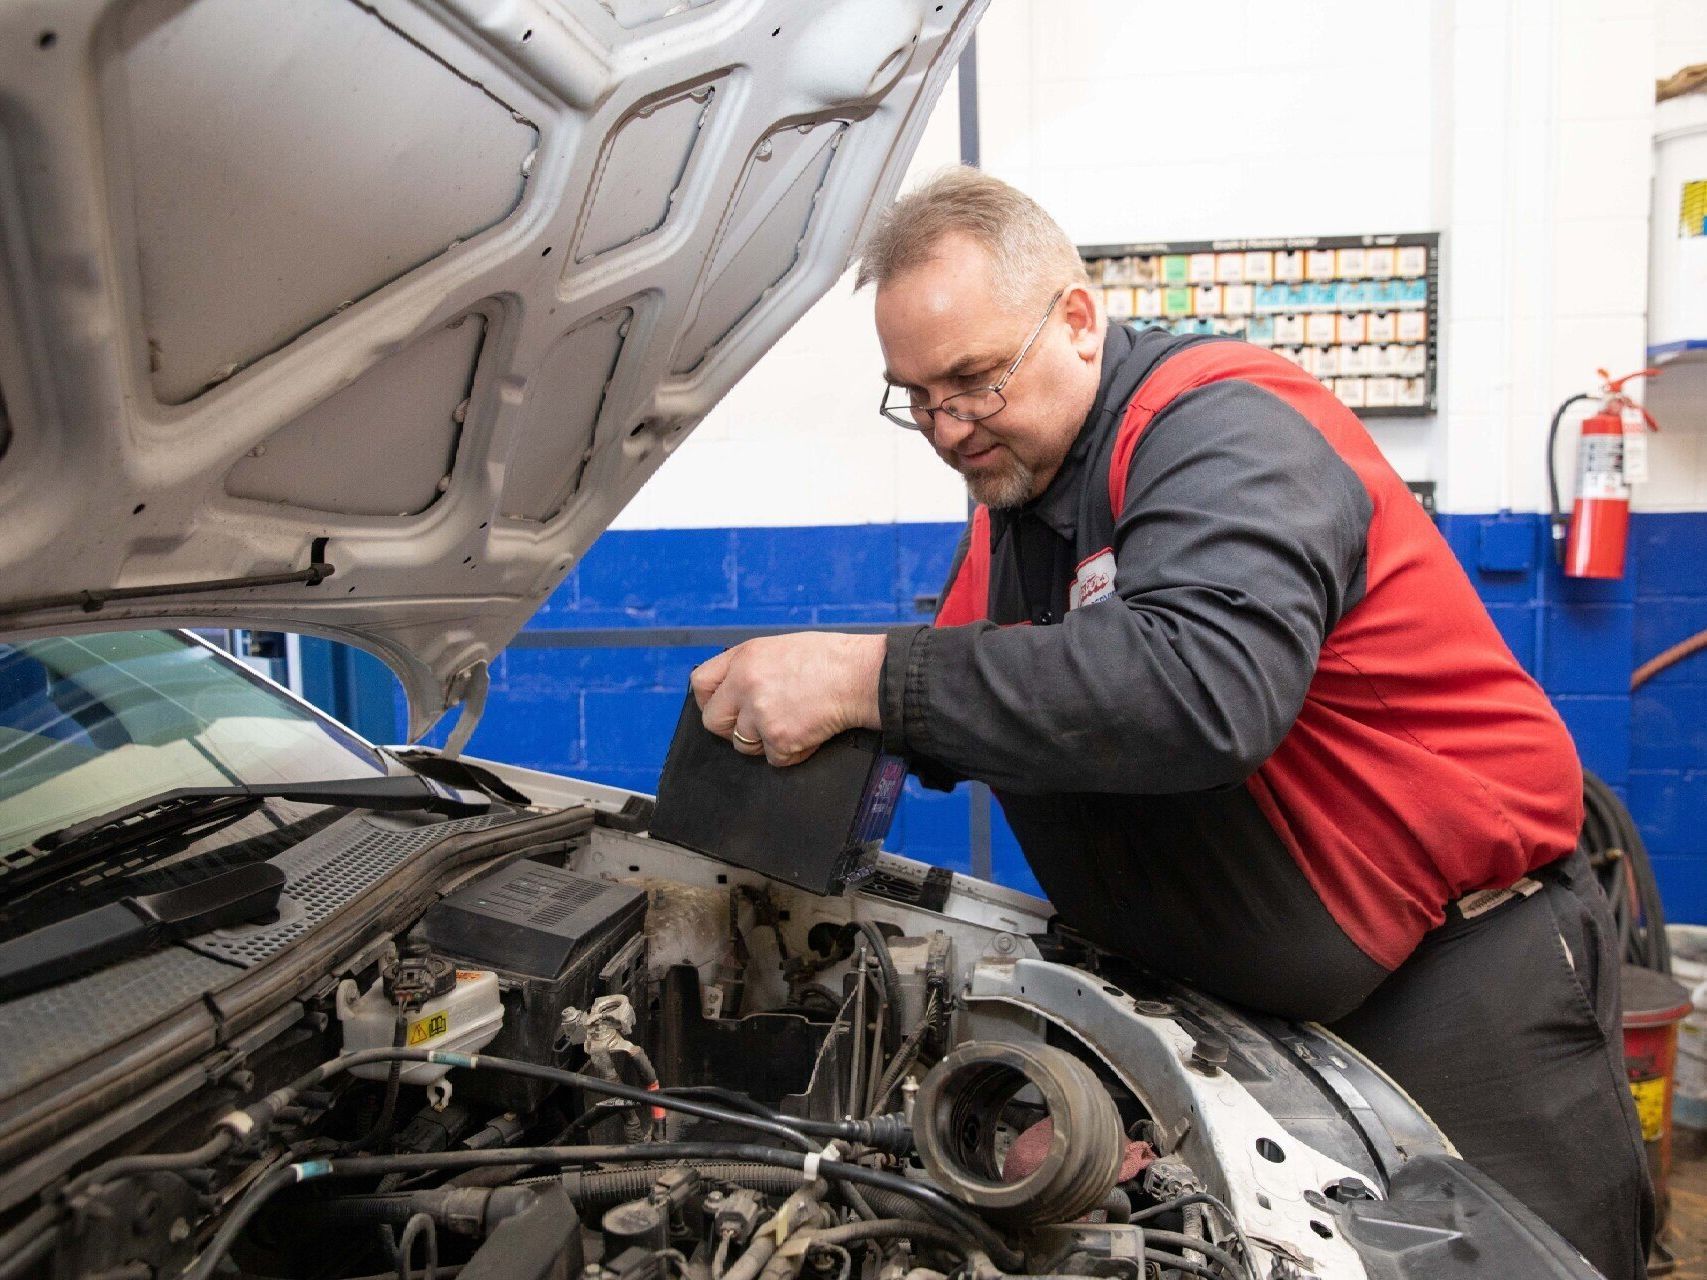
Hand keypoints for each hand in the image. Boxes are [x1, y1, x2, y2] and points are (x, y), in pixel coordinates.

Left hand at [690, 632, 885, 766]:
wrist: (862, 675)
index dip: (710, 699)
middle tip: (758, 724)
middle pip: (713, 721)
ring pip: (743, 745)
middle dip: (732, 728)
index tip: (724, 707)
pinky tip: (809, 731)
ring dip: (765, 741)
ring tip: (793, 722)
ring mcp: (760, 714)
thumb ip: (751, 667)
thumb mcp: (780, 648)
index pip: (700, 683)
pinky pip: (774, 759)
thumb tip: (733, 691)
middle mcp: (745, 684)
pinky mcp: (780, 739)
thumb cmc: (830, 660)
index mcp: (744, 657)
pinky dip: (792, 752)